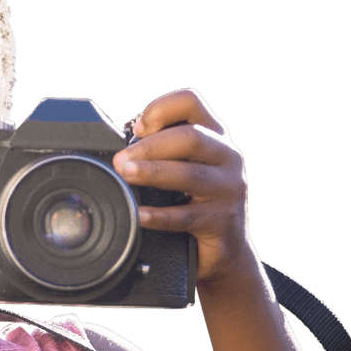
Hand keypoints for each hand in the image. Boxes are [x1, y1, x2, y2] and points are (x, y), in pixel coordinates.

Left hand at [112, 88, 250, 283]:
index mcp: (215, 135)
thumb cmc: (198, 202)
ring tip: (126, 175)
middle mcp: (227, 156)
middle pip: (191, 137)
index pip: (192, 102)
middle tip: (121, 160)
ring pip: (191, 175)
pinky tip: (140, 216)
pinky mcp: (223, 220)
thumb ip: (163, 151)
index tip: (138, 127)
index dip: (162, 108)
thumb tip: (126, 144)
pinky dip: (159, 215)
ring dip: (154, 173)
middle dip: (151, 146)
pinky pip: (186, 216)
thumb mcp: (185, 168)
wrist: (227, 248)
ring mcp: (229, 188)